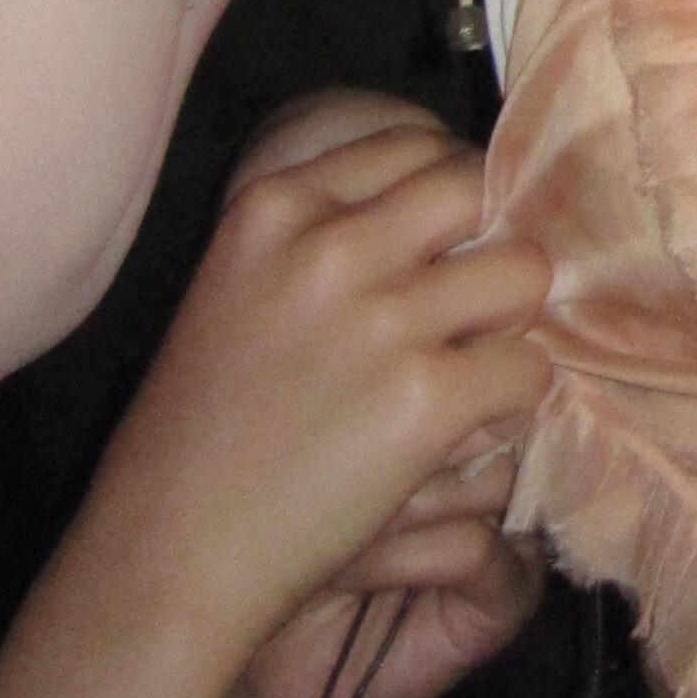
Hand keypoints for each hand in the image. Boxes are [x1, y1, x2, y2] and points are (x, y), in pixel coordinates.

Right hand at [64, 119, 554, 697]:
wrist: (169, 552)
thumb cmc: (198, 433)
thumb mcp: (235, 291)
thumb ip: (318, 239)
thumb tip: (438, 212)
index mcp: (274, 206)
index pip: (409, 145)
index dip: (444, 193)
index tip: (445, 241)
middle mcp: (330, 246)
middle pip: (475, 189)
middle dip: (488, 240)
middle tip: (478, 299)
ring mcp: (382, 320)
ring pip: (522, 272)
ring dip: (514, 321)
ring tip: (480, 363)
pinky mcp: (424, 399)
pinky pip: (527, 368)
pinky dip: (516, 399)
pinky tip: (472, 425)